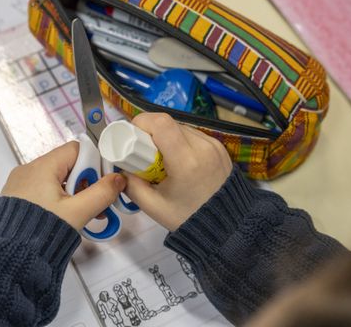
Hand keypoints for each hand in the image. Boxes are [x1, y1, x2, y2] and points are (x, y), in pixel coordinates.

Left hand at [1, 141, 125, 230]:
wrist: (10, 256)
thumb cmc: (39, 232)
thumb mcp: (78, 212)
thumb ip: (102, 193)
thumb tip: (117, 180)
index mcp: (43, 167)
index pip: (76, 149)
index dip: (93, 163)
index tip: (103, 180)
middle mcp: (29, 170)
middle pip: (67, 164)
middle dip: (85, 182)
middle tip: (95, 202)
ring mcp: (21, 183)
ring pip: (56, 179)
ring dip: (74, 193)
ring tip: (83, 214)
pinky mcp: (17, 197)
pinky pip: (43, 190)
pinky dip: (58, 199)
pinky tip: (66, 216)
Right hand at [124, 113, 231, 230]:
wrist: (228, 225)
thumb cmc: (188, 218)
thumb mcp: (153, 206)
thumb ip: (131, 184)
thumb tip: (122, 167)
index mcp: (186, 161)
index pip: (160, 123)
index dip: (141, 124)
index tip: (131, 139)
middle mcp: (202, 146)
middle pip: (168, 123)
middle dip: (150, 133)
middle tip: (143, 153)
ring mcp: (214, 144)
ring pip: (180, 127)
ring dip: (165, 137)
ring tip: (161, 160)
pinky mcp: (219, 146)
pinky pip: (192, 135)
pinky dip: (179, 142)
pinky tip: (178, 161)